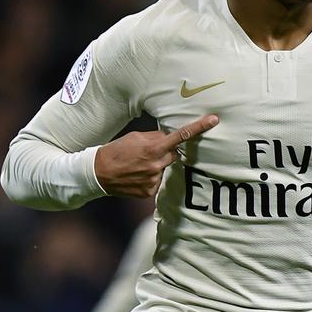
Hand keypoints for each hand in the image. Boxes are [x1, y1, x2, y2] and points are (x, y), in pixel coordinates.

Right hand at [93, 115, 218, 197]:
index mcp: (154, 148)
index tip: (214, 120)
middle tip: (148, 152)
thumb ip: (156, 138)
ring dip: (155, 165)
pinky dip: (149, 177)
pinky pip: (157, 181)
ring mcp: (154, 180)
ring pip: (164, 168)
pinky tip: (136, 176)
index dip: (199, 127)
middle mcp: (157, 165)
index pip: (182, 136)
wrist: (97, 173)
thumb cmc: (116, 151)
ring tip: (136, 165)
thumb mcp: (136, 137)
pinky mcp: (149, 192)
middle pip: (174, 154)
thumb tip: (170, 138)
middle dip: (165, 151)